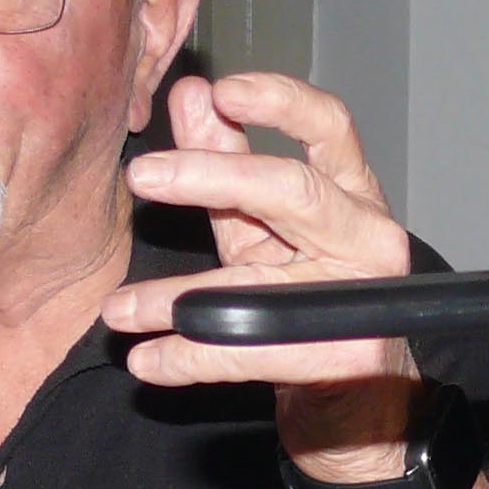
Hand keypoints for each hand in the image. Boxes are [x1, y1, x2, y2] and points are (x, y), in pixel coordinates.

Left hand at [105, 72, 423, 483]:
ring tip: (119, 311)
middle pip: (292, 190)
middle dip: (212, 175)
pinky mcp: (347, 358)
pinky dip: (191, 358)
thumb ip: (228, 161)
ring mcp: (363, 300)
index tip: (222, 91)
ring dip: (176, 299)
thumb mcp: (263, 225)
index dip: (281, 102)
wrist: (356, 397)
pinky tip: (152, 361)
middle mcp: (370, 238)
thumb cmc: (309, 296)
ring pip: (260, 284)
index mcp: (354, 193)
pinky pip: (250, 350)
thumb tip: (193, 95)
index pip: (330, 128)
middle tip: (143, 177)